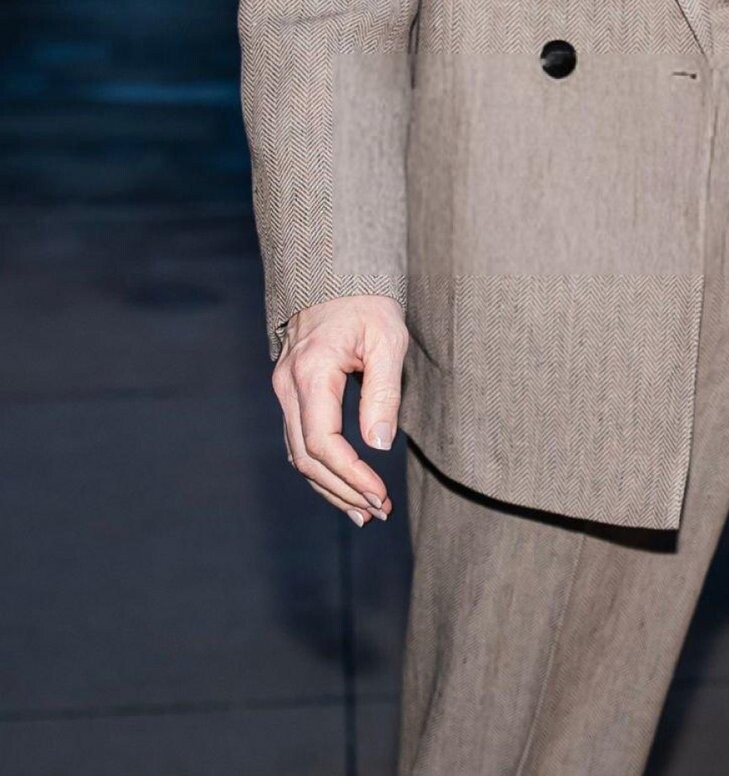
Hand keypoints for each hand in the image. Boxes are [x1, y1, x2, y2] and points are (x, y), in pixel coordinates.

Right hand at [274, 294, 407, 526]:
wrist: (339, 273)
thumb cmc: (368, 303)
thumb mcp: (387, 340)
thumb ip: (383, 393)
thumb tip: (379, 445)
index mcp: (311, 372)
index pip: (322, 443)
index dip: (350, 476)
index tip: (380, 495)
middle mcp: (288, 385)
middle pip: (306, 457)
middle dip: (342, 490)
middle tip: (378, 511)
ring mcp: (284, 388)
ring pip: (298, 453)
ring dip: (330, 486)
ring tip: (365, 510)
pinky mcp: (291, 391)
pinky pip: (299, 439)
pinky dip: (321, 468)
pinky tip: (344, 485)